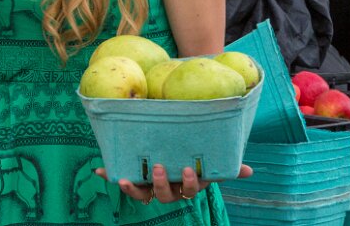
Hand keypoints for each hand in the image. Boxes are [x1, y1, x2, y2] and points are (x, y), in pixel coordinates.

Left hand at [95, 164, 251, 203]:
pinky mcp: (135, 182)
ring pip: (143, 195)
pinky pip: (123, 182)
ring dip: (134, 188)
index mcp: (186, 184)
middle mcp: (169, 189)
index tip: (187, 170)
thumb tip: (250, 171)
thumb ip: (227, 168)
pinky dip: (110, 176)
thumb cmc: (192, 159)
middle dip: (161, 183)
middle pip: (165, 195)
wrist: (170, 154)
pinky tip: (98, 171)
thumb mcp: (209, 163)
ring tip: (127, 178)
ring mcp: (150, 187)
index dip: (189, 183)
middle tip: (159, 168)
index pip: (190, 190)